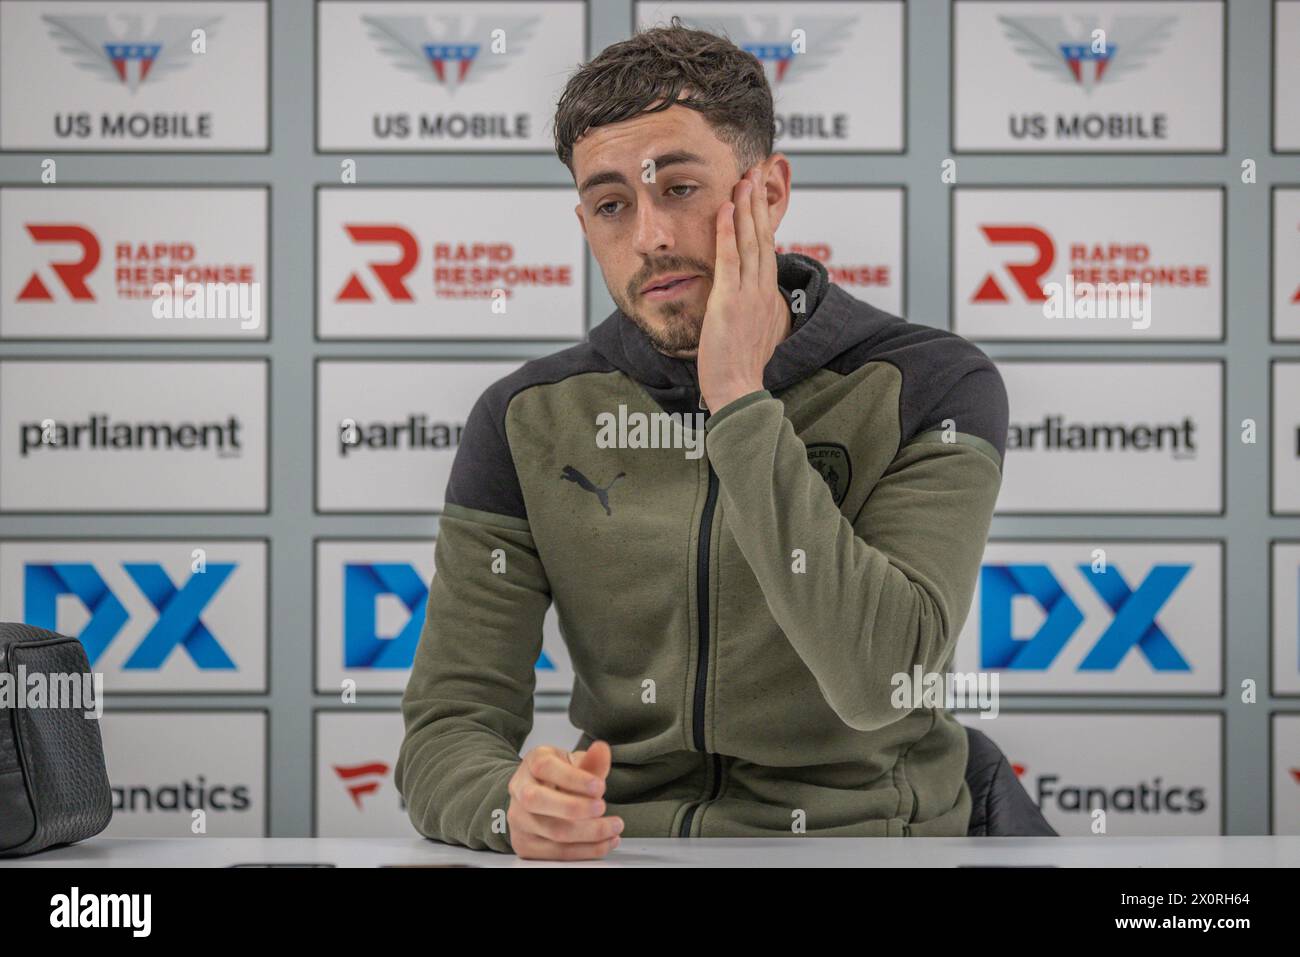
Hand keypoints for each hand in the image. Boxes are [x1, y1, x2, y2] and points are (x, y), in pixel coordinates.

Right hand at [506, 740, 623, 859]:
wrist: (540, 795)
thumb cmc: (560, 777)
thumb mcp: (576, 764)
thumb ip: (591, 761)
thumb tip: (601, 750)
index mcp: (532, 763)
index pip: (546, 768)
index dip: (573, 779)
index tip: (599, 786)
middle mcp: (520, 790)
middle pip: (538, 800)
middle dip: (575, 807)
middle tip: (603, 807)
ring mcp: (519, 820)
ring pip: (552, 831)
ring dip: (590, 833)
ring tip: (614, 827)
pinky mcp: (525, 845)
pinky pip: (556, 854)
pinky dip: (586, 850)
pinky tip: (605, 841)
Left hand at [697, 165, 784, 412]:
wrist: (738, 389)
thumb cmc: (739, 367)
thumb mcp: (751, 331)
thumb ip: (751, 308)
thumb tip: (748, 297)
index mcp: (767, 295)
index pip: (766, 247)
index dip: (763, 218)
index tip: (759, 192)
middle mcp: (763, 290)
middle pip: (763, 236)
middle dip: (759, 201)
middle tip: (756, 170)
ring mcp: (748, 294)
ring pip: (750, 241)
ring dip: (746, 207)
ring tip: (744, 178)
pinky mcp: (729, 301)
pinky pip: (729, 259)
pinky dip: (727, 231)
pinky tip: (725, 207)